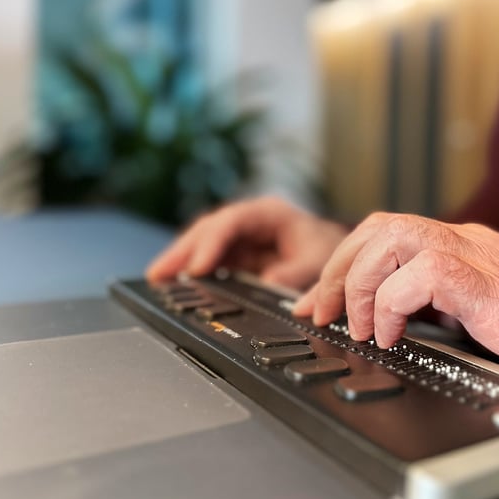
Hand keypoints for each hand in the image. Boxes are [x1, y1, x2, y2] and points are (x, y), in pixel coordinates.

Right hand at [146, 196, 347, 288]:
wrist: (340, 256)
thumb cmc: (331, 251)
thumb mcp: (320, 262)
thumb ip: (296, 272)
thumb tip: (269, 281)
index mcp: (270, 213)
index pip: (233, 222)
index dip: (212, 243)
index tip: (198, 267)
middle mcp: (250, 221)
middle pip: (209, 229)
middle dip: (184, 250)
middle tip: (159, 273)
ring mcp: (242, 237)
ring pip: (204, 243)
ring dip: (182, 260)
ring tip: (158, 279)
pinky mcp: (239, 254)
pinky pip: (212, 260)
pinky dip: (194, 271)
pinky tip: (176, 284)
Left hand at [293, 212, 498, 403]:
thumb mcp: (481, 313)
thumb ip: (441, 304)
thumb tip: (393, 318)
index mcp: (463, 247)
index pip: (386, 233)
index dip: (344, 263)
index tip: (319, 300)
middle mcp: (465, 241)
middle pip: (378, 227)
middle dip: (337, 269)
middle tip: (320, 311)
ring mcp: (476, 255)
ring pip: (390, 239)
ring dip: (360, 285)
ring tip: (359, 326)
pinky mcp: (485, 281)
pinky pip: (418, 276)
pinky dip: (390, 306)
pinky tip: (392, 336)